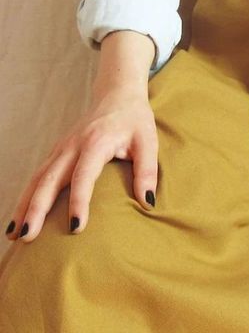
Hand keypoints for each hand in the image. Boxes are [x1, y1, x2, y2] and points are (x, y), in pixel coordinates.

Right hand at [4, 88, 158, 241]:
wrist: (117, 95)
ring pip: (37, 179)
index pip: (83, 175)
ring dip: (24, 206)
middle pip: (50, 180)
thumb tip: (147, 202)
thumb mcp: (149, 141)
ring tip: (14, 235)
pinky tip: (18, 218)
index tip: (76, 228)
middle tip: (28, 237)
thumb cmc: (135, 120)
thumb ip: (147, 171)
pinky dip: (26, 197)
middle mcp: (72, 146)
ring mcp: (61, 149)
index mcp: (96, 142)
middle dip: (37, 209)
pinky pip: (37, 177)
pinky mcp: (57, 153)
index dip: (79, 201)